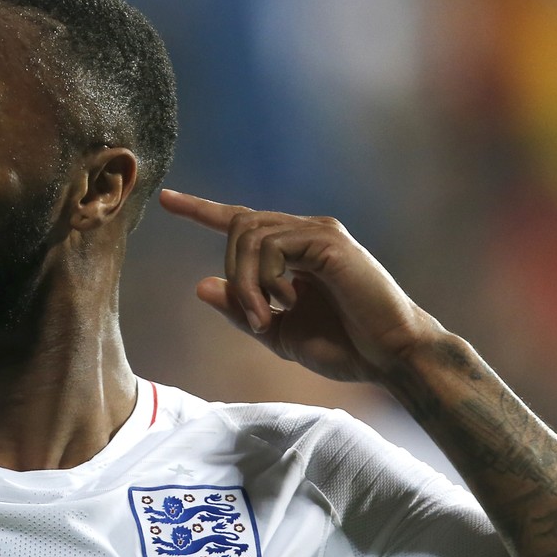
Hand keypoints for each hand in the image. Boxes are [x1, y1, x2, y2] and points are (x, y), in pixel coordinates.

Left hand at [159, 188, 441, 382]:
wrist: (390, 357)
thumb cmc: (344, 345)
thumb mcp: (279, 333)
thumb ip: (242, 309)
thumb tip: (201, 285)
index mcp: (294, 250)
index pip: (241, 220)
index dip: (201, 210)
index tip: (166, 199)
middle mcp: (306, 232)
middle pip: (238, 227)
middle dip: (233, 274)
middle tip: (255, 319)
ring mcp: (319, 232)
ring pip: (250, 234)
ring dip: (246, 282)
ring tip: (266, 317)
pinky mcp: (328, 241)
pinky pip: (272, 245)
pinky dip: (265, 279)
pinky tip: (287, 303)